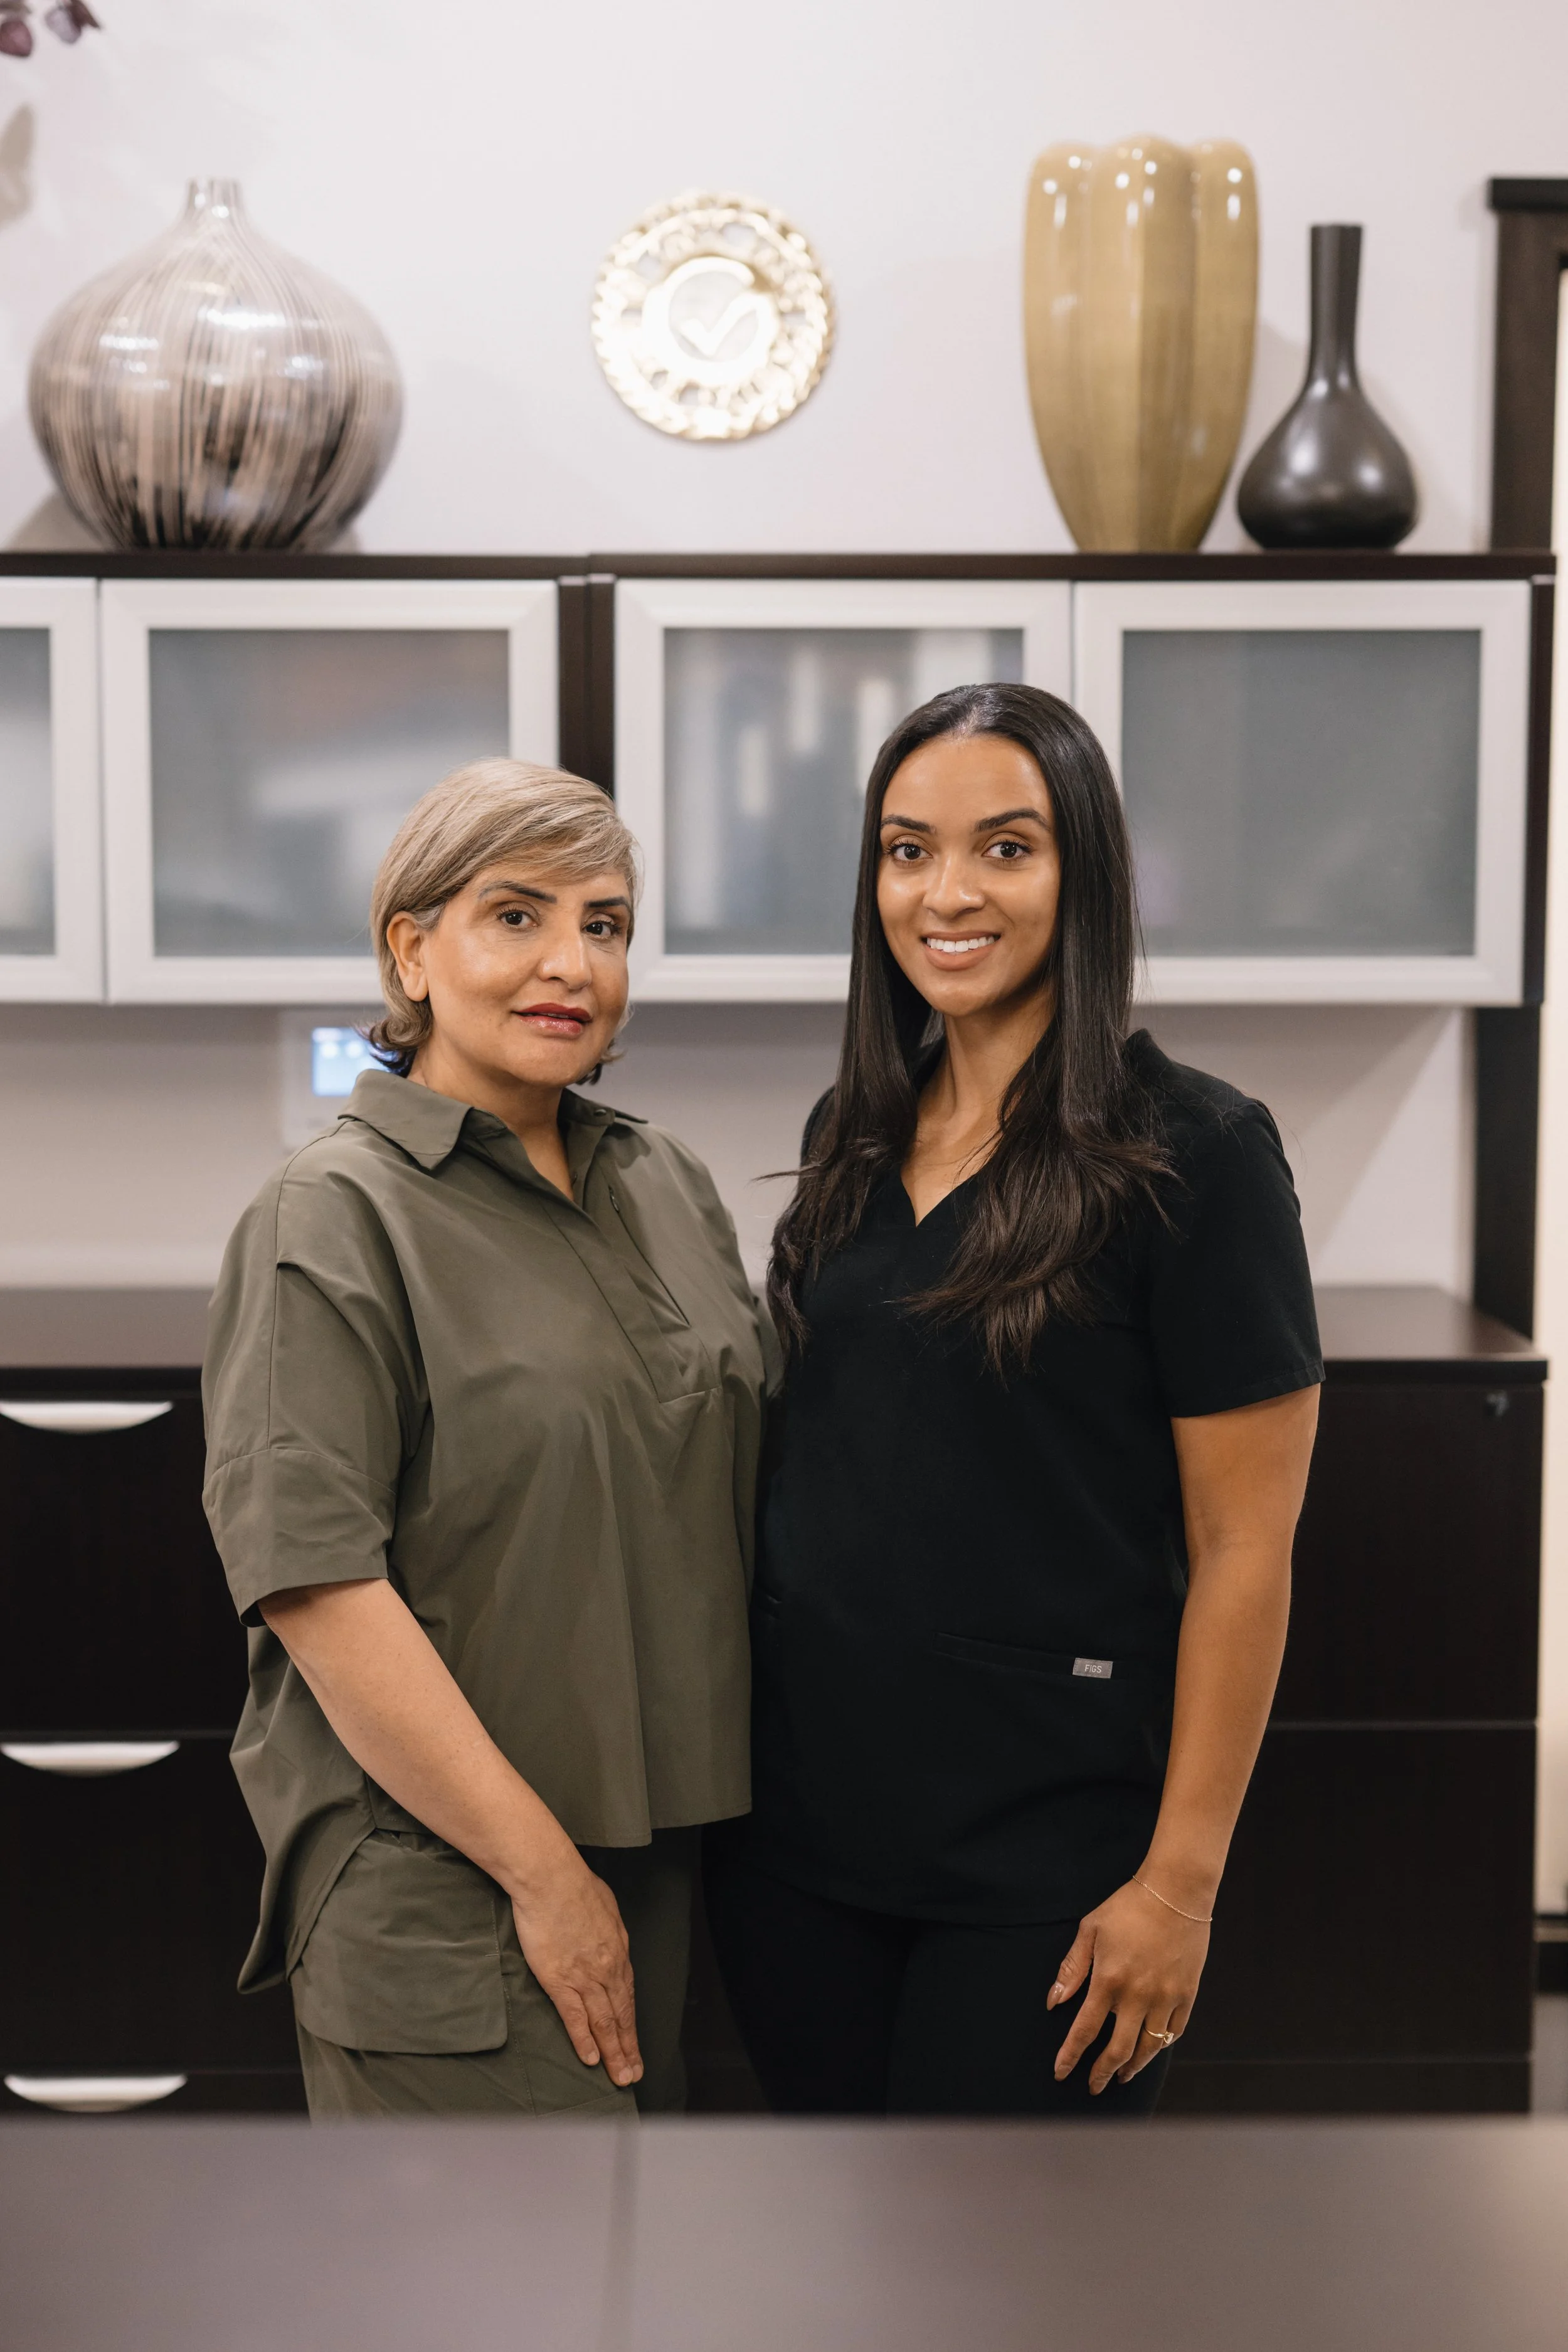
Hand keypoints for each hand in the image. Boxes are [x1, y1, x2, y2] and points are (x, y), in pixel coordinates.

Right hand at [511, 1857, 642, 2087]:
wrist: (551, 1878)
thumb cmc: (575, 1884)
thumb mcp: (606, 1905)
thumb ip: (609, 1930)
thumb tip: (609, 1940)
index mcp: (618, 1950)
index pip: (627, 1996)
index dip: (630, 2023)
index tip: (634, 2043)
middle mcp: (607, 1968)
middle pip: (621, 2015)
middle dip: (628, 2047)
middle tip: (634, 2074)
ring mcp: (585, 1977)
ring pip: (604, 2023)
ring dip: (613, 2052)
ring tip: (619, 2077)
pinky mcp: (560, 1980)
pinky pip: (575, 2018)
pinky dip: (584, 2040)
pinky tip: (590, 2059)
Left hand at [1047, 1877, 1209, 2093]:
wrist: (1176, 1892)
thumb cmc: (1129, 1906)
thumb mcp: (1090, 1929)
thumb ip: (1071, 1968)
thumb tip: (1054, 2002)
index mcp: (1109, 1980)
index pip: (1085, 2030)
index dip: (1071, 2056)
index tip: (1061, 2072)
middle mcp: (1138, 1996)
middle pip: (1118, 2050)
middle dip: (1102, 2073)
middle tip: (1094, 2086)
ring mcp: (1165, 1998)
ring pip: (1148, 2048)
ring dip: (1132, 2067)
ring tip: (1121, 2076)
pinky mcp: (1187, 1995)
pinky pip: (1174, 2033)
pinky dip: (1160, 2047)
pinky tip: (1150, 2050)